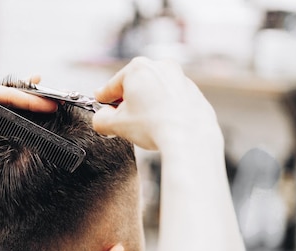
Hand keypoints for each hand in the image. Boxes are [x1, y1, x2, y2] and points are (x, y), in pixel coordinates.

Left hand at [0, 77, 57, 168]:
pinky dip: (26, 118)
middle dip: (37, 98)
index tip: (46, 102)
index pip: (4, 93)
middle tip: (58, 101)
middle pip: (14, 96)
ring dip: (35, 104)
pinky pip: (11, 120)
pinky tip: (40, 118)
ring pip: (15, 106)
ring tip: (56, 103)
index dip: (27, 97)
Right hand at [92, 57, 221, 153]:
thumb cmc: (153, 126)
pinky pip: (172, 101)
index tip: (101, 103)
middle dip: (128, 102)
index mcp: (138, 68)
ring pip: (155, 92)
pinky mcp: (194, 93)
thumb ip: (101, 119)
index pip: (112, 85)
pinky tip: (163, 126)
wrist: (188, 138)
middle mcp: (161, 67)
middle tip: (125, 121)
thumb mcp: (116, 125)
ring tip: (146, 126)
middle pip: (135, 86)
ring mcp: (180, 79)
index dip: (104, 97)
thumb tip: (102, 118)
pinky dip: (166, 110)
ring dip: (148, 105)